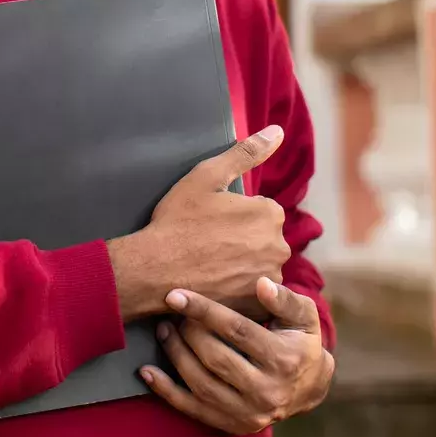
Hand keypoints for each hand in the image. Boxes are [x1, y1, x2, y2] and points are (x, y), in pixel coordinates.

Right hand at [107, 127, 290, 321]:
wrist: (156, 269)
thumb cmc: (178, 220)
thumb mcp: (207, 176)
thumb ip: (246, 152)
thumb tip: (277, 131)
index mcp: (270, 213)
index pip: (260, 210)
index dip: (234, 215)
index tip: (211, 221)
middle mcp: (279, 247)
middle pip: (263, 239)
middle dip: (242, 240)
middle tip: (208, 243)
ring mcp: (269, 280)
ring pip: (259, 265)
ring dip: (242, 265)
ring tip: (210, 265)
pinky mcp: (257, 306)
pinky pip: (253, 292)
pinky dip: (238, 289)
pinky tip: (216, 284)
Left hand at [141, 276, 334, 434]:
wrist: (310, 387)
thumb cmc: (300, 340)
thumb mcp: (304, 316)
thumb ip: (284, 299)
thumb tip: (260, 283)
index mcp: (284, 359)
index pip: (237, 331)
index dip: (204, 311)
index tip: (175, 295)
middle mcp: (267, 391)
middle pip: (215, 358)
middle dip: (186, 332)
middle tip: (169, 313)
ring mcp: (250, 414)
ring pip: (201, 384)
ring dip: (175, 355)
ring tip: (163, 331)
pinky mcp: (235, 426)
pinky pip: (194, 410)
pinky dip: (167, 392)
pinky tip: (147, 372)